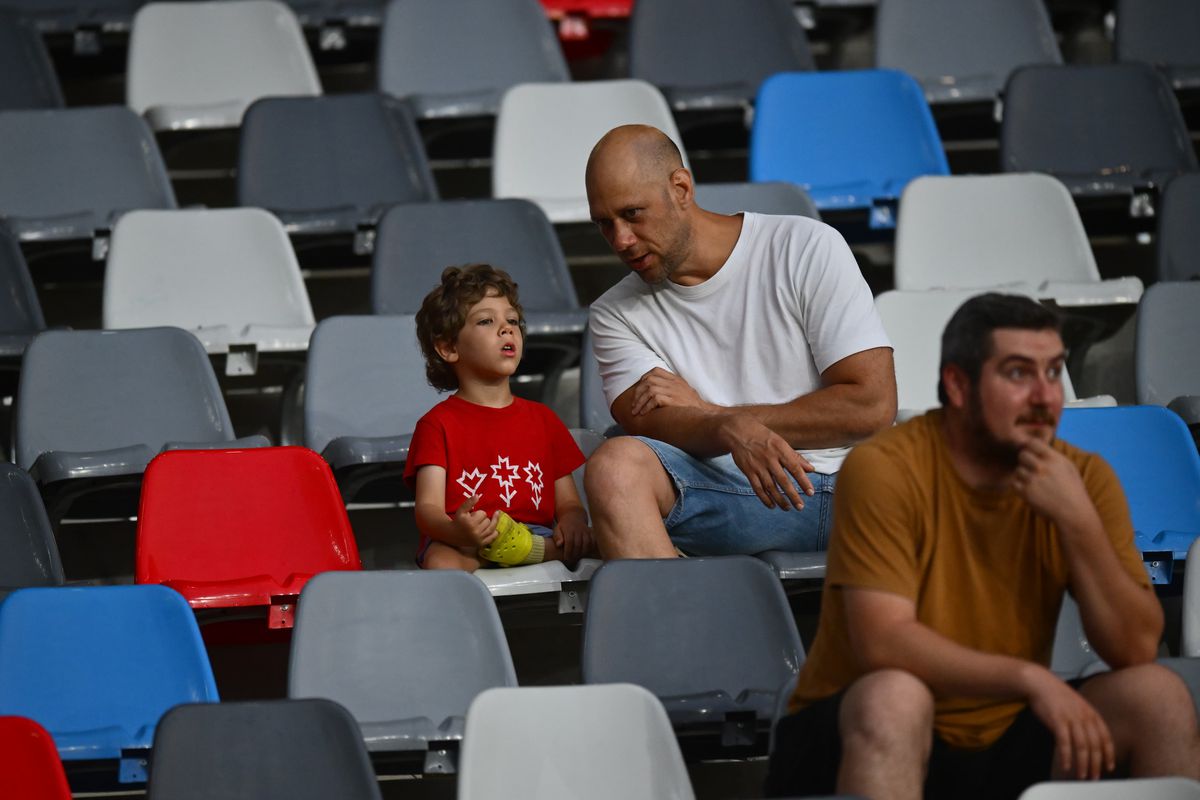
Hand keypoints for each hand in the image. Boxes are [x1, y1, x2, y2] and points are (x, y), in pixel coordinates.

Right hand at [452, 495, 498, 547]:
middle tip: (475, 520)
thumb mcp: (461, 510)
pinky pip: (492, 537)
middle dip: (483, 519)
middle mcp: (475, 532)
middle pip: (488, 521)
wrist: (452, 534)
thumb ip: (469, 502)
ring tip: (483, 523)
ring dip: (488, 525)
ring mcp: (478, 539)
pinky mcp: (480, 544)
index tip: (472, 515)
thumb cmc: (458, 520)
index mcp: (470, 523)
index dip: (479, 513)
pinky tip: (495, 529)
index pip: (483, 514)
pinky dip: (495, 533)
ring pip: (492, 528)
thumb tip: (477, 496)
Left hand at [553, 511, 592, 565]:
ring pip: (587, 544)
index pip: (569, 543)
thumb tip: (559, 545)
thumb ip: (557, 537)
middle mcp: (578, 530)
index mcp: (569, 530)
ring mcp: (586, 531)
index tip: (566, 559)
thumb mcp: (557, 529)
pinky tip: (586, 553)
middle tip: (572, 561)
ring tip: (578, 558)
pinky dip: (591, 548)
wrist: (574, 516)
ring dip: (583, 553)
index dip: (568, 552)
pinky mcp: (591, 532)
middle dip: (575, 555)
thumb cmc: (564, 525)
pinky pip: (593, 541)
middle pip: (578, 545)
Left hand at [630, 368, 712, 415]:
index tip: (639, 391)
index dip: (644, 379)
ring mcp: (674, 390)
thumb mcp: (684, 391)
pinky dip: (646, 406)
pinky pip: (654, 399)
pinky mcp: (673, 400)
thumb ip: (671, 388)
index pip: (655, 371)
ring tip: (636, 412)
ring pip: (649, 390)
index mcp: (676, 379)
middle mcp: (674, 383)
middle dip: (638, 392)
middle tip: (634, 404)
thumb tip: (654, 392)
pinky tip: (644, 413)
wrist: (704, 414)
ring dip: (640, 402)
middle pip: (648, 380)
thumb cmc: (692, 406)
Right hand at [718, 414, 813, 509]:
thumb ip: (796, 457)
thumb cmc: (764, 437)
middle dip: (793, 495)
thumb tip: (811, 469)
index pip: (795, 468)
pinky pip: (757, 488)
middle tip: (800, 507)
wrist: (739, 432)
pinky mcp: (748, 471)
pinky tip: (771, 505)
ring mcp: (758, 466)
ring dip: (780, 500)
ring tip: (787, 508)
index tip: (810, 493)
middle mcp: (770, 459)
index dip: (803, 481)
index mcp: (780, 450)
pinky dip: (765, 498)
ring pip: (770, 487)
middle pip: (783, 481)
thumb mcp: (781, 443)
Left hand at [1012, 439, 1099, 533]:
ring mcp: (1032, 480)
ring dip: (1024, 475)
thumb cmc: (1072, 488)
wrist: (1073, 512)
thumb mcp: (1068, 467)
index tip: (1034, 454)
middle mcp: (1042, 468)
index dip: (1031, 448)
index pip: (1032, 443)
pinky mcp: (1026, 492)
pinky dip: (1020, 486)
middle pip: (1022, 455)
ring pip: (1018, 470)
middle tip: (1033, 469)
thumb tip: (1039, 444)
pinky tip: (1031, 490)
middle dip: (1026, 461)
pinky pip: (1014, 483)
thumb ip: (1053, 455)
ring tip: (1036, 482)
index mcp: (1054, 459)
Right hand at [1023, 665, 1114, 779]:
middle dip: (1096, 764)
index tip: (1109, 767)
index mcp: (1091, 713)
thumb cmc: (1057, 696)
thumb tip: (1090, 740)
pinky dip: (1066, 756)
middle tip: (1094, 777)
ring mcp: (1071, 718)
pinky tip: (1066, 766)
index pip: (1105, 737)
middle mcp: (1084, 716)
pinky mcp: (1057, 720)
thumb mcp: (1078, 705)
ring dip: (1082, 764)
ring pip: (1081, 746)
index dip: (1109, 754)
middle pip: (1095, 745)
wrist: (1039, 682)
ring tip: (1081, 775)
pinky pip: (1064, 742)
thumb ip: (1086, 720)